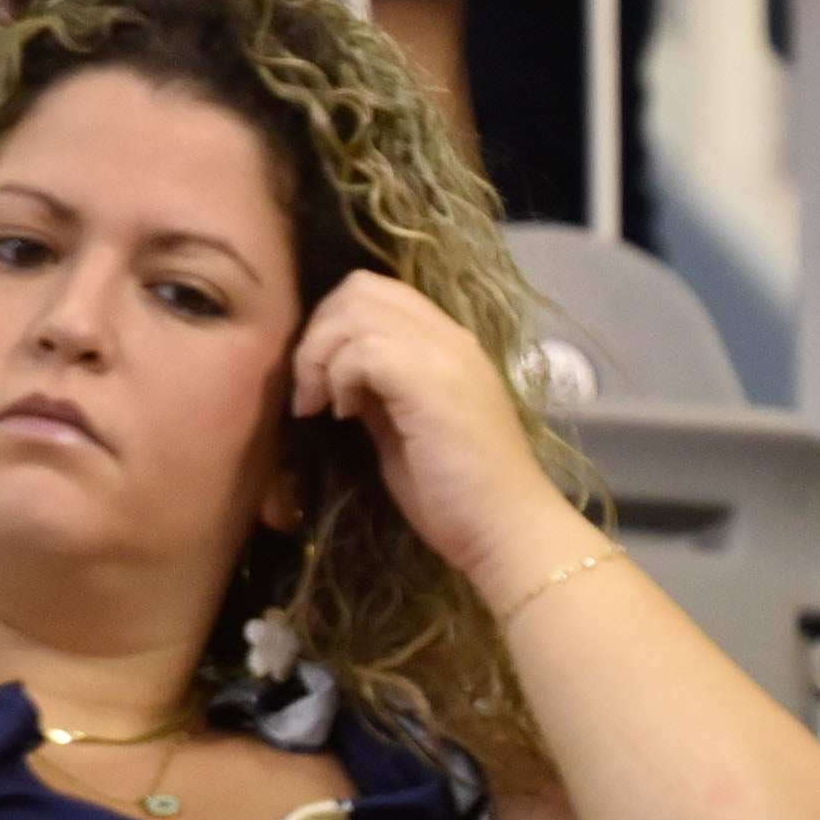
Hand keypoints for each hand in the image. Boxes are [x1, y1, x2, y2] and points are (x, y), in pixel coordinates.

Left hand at [289, 263, 588, 591]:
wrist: (505, 531)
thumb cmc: (458, 496)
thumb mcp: (404, 432)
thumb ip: (377, 394)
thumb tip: (338, 379)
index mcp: (447, 345)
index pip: (380, 293)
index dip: (335, 325)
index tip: (324, 384)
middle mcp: (449, 337)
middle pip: (361, 288)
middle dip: (319, 333)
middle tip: (314, 391)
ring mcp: (444, 355)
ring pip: (357, 311)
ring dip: (322, 355)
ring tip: (322, 406)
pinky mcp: (430, 381)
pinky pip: (365, 349)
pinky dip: (339, 376)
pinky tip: (343, 415)